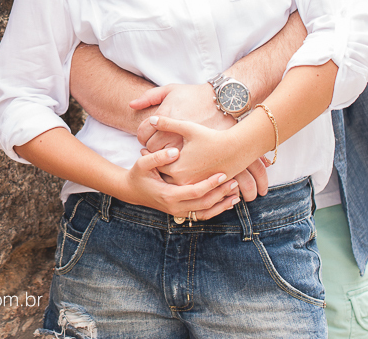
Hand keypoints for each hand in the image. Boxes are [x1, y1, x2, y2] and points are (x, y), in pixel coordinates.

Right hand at [125, 147, 240, 218]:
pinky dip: (216, 210)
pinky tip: (227, 202)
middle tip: (235, 182)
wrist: (131, 191)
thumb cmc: (138, 174)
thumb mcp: (143, 163)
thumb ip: (158, 157)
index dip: (210, 184)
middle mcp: (175, 207)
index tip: (223, 174)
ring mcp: (178, 212)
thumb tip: (175, 151)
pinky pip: (202, 215)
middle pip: (204, 204)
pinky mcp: (181, 212)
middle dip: (221, 194)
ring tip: (237, 194)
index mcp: (168, 195)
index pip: (195, 192)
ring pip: (206, 213)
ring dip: (222, 205)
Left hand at [130, 85, 268, 200]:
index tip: (142, 149)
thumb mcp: (188, 127)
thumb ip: (167, 123)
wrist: (238, 148)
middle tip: (145, 154)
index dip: (148, 155)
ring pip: (173, 181)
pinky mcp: (202, 186)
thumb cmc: (212, 136)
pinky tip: (178, 165)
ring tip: (160, 161)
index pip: (155, 165)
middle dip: (155, 165)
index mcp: (177, 170)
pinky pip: (185, 183)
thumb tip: (150, 119)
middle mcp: (184, 182)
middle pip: (162, 175)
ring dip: (166, 172)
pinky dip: (179, 176)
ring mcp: (194, 185)